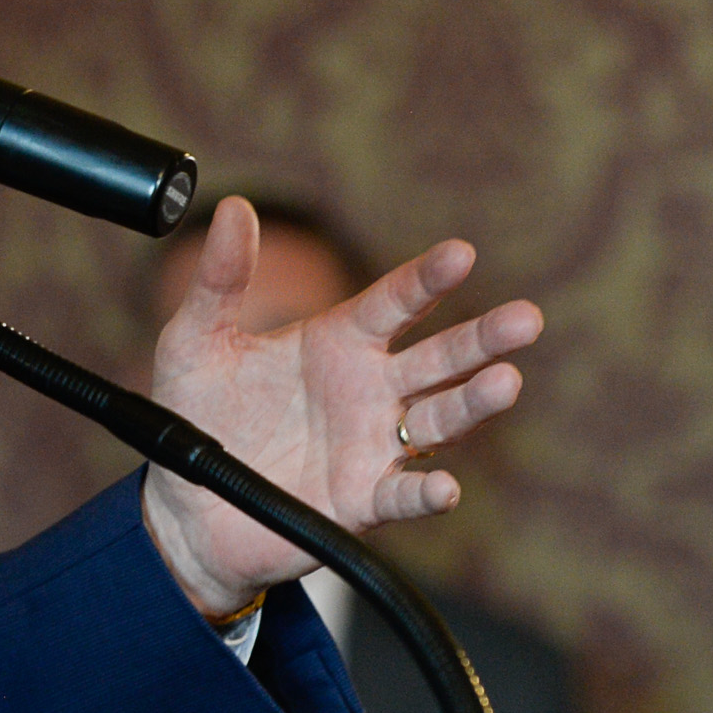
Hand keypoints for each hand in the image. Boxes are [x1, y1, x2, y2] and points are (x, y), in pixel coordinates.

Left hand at [139, 197, 542, 617]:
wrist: (187, 502)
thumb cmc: (198, 414)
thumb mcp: (195, 340)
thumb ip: (219, 280)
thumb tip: (234, 210)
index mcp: (339, 342)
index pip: (395, 302)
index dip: (428, 279)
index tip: (461, 253)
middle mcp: (370, 390)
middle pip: (440, 358)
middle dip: (484, 338)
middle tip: (526, 318)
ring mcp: (373, 445)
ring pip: (439, 421)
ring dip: (474, 404)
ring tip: (506, 383)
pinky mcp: (361, 501)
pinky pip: (403, 495)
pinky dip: (427, 493)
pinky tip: (444, 487)